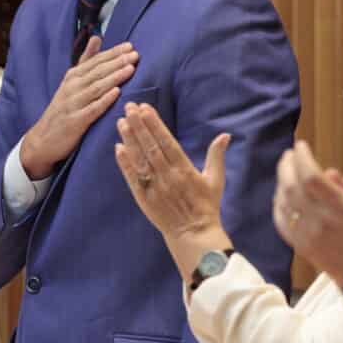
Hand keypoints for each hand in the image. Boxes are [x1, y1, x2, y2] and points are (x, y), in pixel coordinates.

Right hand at [19, 36, 137, 179]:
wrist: (42, 139)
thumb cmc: (63, 109)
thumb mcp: (71, 82)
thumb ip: (86, 60)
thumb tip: (97, 37)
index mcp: (72, 76)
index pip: (95, 61)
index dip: (113, 53)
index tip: (130, 46)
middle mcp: (72, 87)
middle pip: (97, 72)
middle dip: (117, 62)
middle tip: (135, 54)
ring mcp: (72, 104)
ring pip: (96, 88)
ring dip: (114, 77)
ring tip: (130, 69)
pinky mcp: (75, 122)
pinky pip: (92, 109)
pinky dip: (104, 100)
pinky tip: (117, 93)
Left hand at [115, 103, 232, 276]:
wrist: (194, 235)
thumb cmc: (206, 206)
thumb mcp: (216, 180)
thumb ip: (217, 156)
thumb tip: (225, 135)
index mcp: (185, 170)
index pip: (167, 142)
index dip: (155, 125)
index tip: (145, 109)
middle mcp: (167, 177)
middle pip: (150, 147)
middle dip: (139, 126)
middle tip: (129, 107)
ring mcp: (154, 188)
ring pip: (140, 160)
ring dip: (130, 140)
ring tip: (121, 122)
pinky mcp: (144, 199)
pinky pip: (132, 178)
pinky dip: (125, 163)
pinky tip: (118, 148)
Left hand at [274, 142, 342, 284]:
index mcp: (340, 207)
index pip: (310, 175)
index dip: (302, 157)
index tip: (301, 145)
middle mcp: (319, 219)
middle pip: (291, 186)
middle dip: (287, 165)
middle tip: (290, 154)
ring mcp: (307, 235)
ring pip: (284, 203)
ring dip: (282, 183)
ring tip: (287, 172)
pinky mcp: (301, 247)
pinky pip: (281, 222)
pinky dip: (278, 205)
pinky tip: (281, 197)